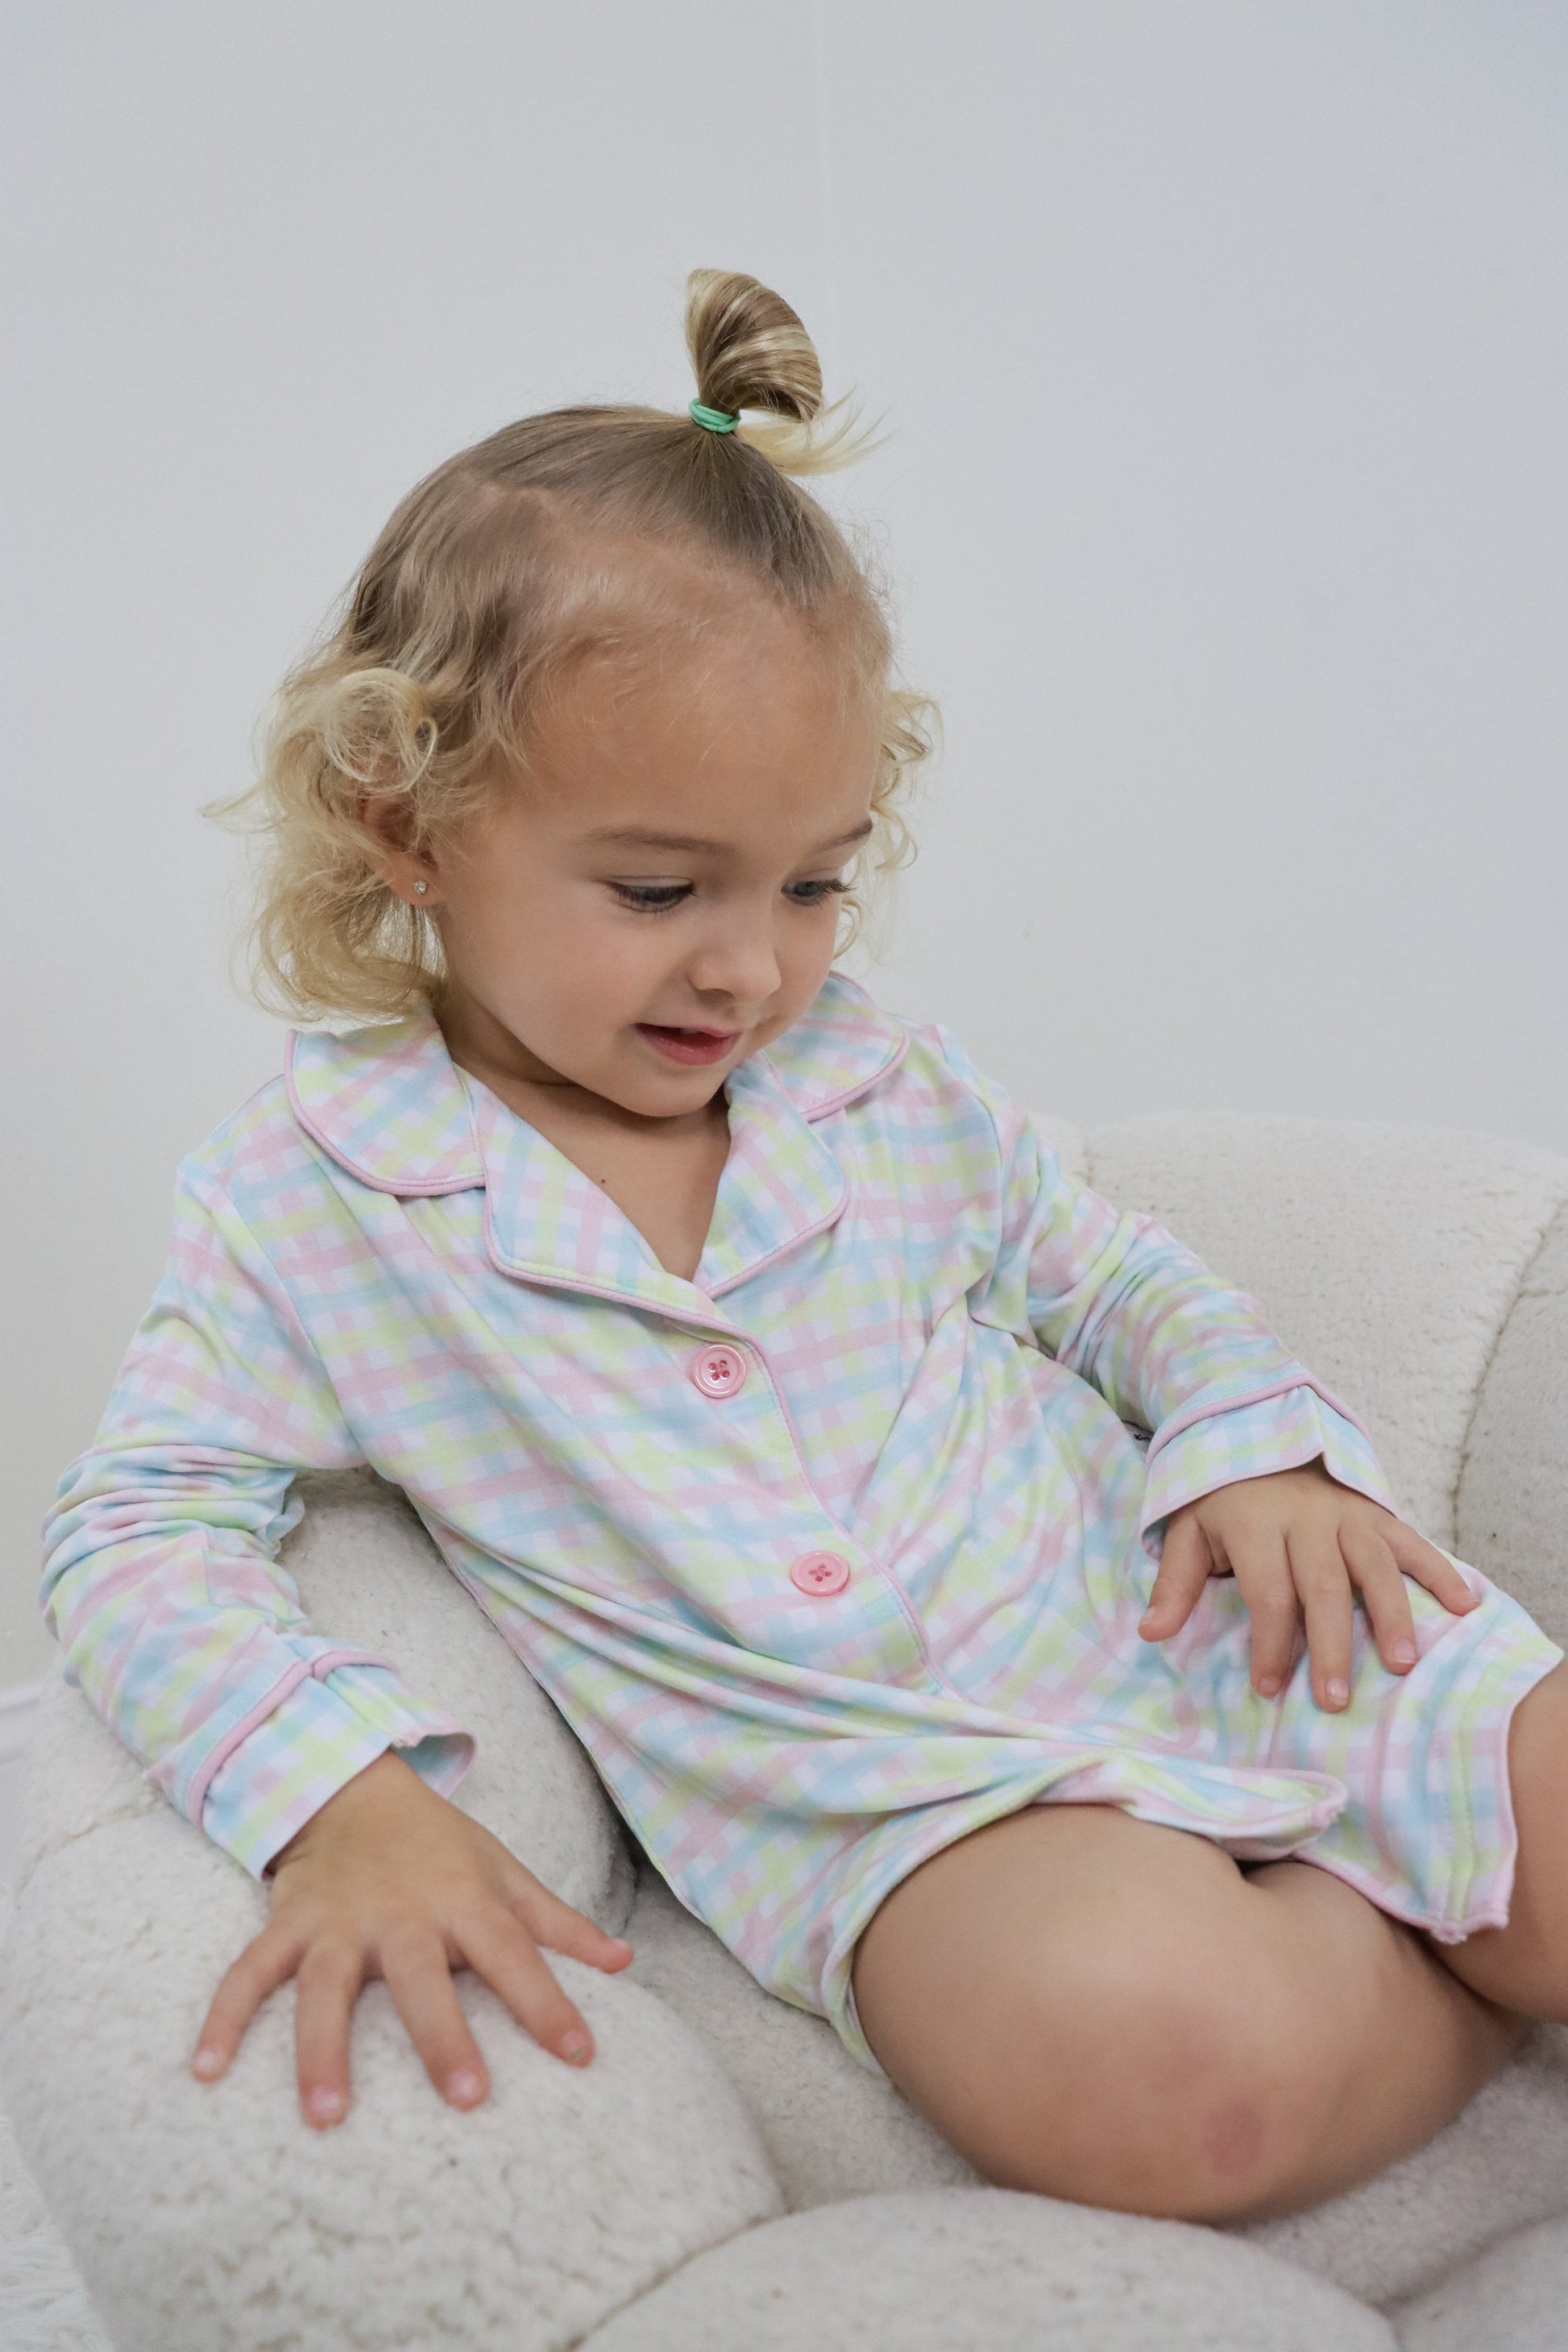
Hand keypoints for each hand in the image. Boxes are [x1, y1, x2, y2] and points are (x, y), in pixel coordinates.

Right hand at [190, 1749, 633, 2127]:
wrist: (355, 1784)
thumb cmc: (442, 1845)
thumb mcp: (504, 1873)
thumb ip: (558, 1923)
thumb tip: (624, 1961)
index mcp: (464, 1899)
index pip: (517, 1954)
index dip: (550, 2003)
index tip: (581, 2054)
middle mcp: (402, 1912)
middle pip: (423, 1977)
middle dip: (443, 2036)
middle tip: (467, 2099)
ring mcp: (339, 1919)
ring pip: (326, 1986)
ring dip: (321, 2048)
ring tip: (324, 2114)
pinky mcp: (289, 1923)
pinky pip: (249, 1972)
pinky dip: (225, 2016)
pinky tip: (206, 2071)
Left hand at [1139, 1459, 1477, 1712]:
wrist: (1255, 1432)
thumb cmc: (1221, 1502)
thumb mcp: (1187, 1533)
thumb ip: (1175, 1584)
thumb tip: (1152, 1634)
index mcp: (1255, 1524)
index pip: (1267, 1591)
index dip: (1268, 1642)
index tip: (1268, 1687)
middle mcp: (1306, 1517)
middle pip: (1322, 1585)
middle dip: (1329, 1644)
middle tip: (1334, 1698)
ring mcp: (1347, 1513)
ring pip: (1374, 1565)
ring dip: (1391, 1614)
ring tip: (1402, 1664)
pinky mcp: (1376, 1511)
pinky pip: (1412, 1541)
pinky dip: (1440, 1572)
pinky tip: (1465, 1606)